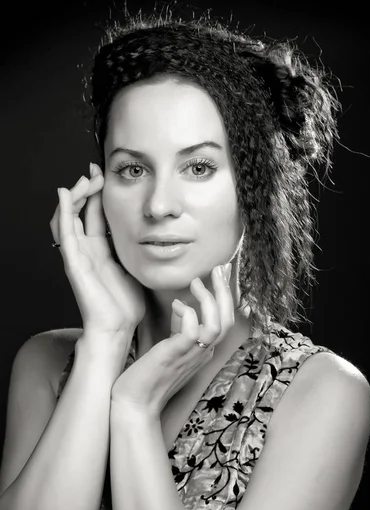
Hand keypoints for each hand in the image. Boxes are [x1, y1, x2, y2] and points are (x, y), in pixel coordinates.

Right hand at [50, 163, 144, 335]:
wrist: (118, 328)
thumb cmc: (127, 305)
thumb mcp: (137, 269)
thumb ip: (137, 252)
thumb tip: (155, 235)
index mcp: (102, 252)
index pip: (97, 216)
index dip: (100, 195)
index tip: (107, 175)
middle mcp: (87, 250)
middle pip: (82, 212)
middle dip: (88, 189)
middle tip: (96, 171)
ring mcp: (78, 256)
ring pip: (69, 217)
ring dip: (76, 196)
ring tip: (86, 179)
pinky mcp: (74, 262)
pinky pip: (65, 232)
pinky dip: (64, 211)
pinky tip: (66, 193)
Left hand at [111, 264, 233, 416]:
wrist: (135, 403)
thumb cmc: (148, 374)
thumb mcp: (170, 346)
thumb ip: (179, 327)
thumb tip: (182, 305)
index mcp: (203, 350)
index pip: (225, 319)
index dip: (226, 294)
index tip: (221, 273)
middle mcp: (203, 352)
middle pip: (228, 319)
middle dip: (225, 291)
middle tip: (219, 268)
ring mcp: (191, 355)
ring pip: (217, 324)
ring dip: (210, 299)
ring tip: (196, 282)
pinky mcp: (175, 356)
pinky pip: (193, 331)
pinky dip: (188, 313)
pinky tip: (177, 304)